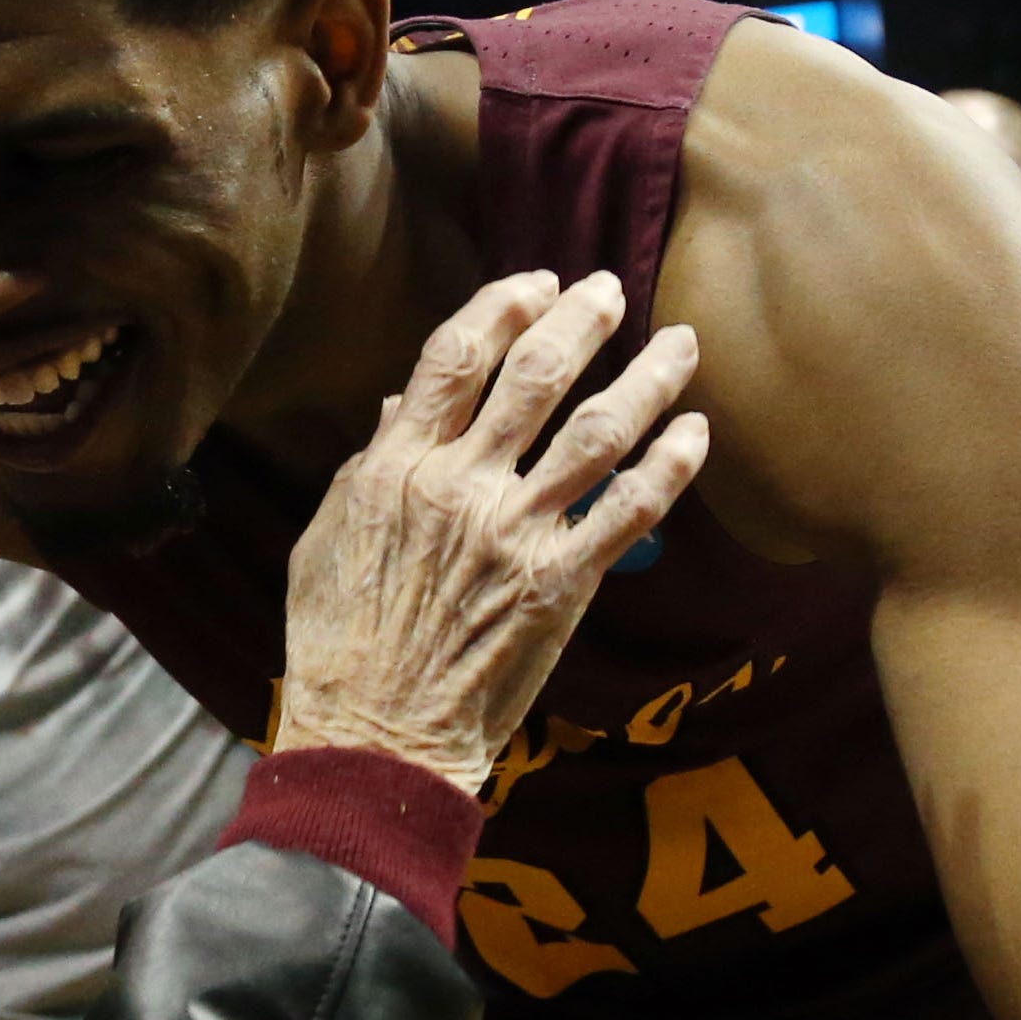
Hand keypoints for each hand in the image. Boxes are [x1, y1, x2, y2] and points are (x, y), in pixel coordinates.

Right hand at [273, 270, 708, 793]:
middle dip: (581, 319)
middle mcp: (459, 487)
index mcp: (395, 470)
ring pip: (598, 430)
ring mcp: (515, 533)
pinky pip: (632, 510)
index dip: (499, 306)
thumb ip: (367, 468)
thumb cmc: (338, 645)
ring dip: (648, 378)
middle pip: (535, 375)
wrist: (376, 735)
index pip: (454, 356)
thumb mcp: (325, 542)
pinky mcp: (561, 583)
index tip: (533, 284)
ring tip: (682, 344)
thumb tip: (398, 408)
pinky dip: (670, 465)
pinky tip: (695, 433)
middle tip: (612, 291)